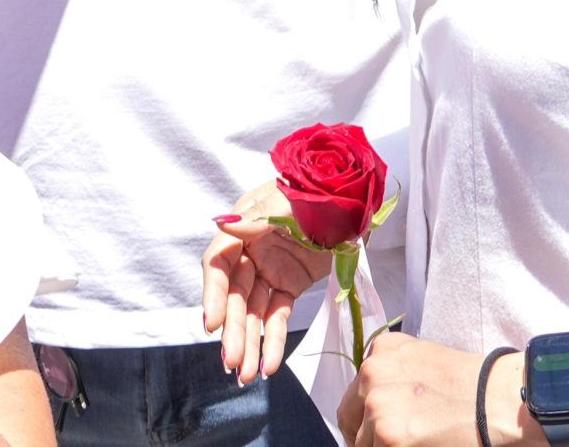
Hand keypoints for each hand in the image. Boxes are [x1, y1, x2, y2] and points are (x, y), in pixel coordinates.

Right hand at [201, 181, 329, 385]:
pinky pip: (278, 316)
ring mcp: (270, 269)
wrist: (355, 198)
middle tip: (231, 363)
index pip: (219, 264)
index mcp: (244, 226)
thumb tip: (222, 225)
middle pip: (236, 296)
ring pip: (254, 313)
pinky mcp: (290, 284)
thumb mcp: (290, 203)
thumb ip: (258, 219)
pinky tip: (269, 365)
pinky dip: (274, 341)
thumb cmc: (320, 192)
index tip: (213, 324)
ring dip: (249, 344)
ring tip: (245, 376)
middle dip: (233, 331)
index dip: (214, 294)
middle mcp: (250, 250)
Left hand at [339, 332, 501, 446]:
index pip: (356, 393)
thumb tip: (373, 409)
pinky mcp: (388, 436)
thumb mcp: (422, 361)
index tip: (374, 431)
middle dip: (364, 436)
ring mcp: (377, 405)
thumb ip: (393, 377)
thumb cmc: (472, 383)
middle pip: (349, 418)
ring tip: (412, 444)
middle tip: (387, 443)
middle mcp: (372, 373)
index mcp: (381, 351)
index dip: (364, 417)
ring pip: (362, 442)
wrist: (498, 399)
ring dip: (381, 446)